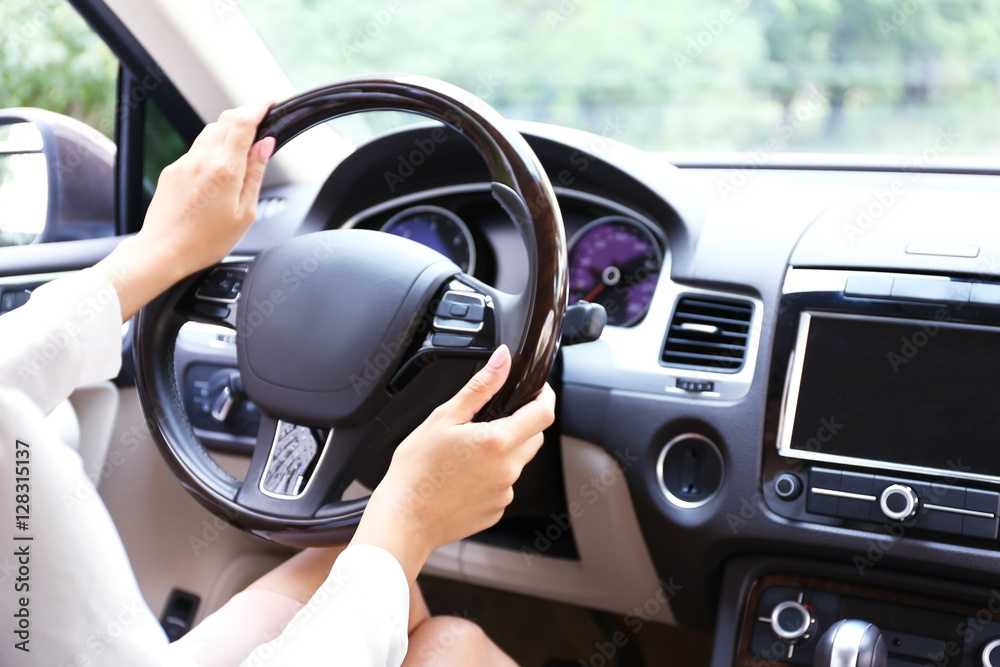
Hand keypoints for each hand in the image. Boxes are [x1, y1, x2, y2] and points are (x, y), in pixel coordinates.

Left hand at [94, 102, 274, 319]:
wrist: (163, 252)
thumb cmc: (205, 241)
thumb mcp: (245, 213)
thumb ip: (255, 174)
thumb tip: (265, 146)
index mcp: (224, 169)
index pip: (243, 123)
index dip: (258, 107)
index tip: (269, 103)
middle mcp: (201, 160)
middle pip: (225, 120)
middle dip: (245, 115)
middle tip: (260, 119)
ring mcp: (184, 163)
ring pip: (209, 133)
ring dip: (228, 130)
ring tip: (241, 144)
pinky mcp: (172, 171)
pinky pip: (196, 150)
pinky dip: (212, 149)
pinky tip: (219, 169)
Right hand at [351, 345, 555, 585]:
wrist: (403, 520)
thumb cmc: (416, 471)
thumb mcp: (444, 418)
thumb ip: (480, 386)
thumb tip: (503, 360)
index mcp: (497, 442)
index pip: (543, 414)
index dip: (544, 396)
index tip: (537, 390)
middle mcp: (508, 469)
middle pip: (533, 437)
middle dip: (520, 423)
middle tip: (486, 421)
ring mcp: (504, 493)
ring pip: (517, 462)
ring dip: (502, 451)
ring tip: (465, 454)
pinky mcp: (496, 510)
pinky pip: (503, 485)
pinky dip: (491, 476)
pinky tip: (463, 477)